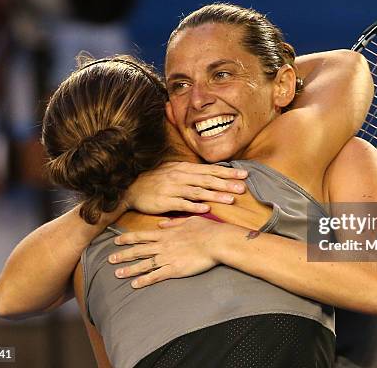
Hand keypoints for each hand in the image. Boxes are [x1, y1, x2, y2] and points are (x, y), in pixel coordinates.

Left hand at [108, 216, 230, 286]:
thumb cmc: (207, 230)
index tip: (116, 240)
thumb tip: (162, 224)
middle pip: (138, 250)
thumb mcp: (189, 220)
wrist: (216, 241)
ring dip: (129, 269)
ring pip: (144, 264)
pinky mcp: (174, 269)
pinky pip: (156, 276)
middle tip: (109, 259)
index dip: (128, 238)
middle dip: (123, 255)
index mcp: (166, 233)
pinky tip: (135, 284)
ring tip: (117, 273)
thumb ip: (174, 222)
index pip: (142, 235)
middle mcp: (163, 245)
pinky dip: (144, 280)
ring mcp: (167, 258)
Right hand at [123, 162, 247, 213]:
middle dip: (226, 183)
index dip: (227, 172)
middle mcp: (180, 176)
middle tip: (243, 187)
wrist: (132, 189)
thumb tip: (212, 174)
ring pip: (197, 191)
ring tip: (230, 199)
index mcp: (184, 168)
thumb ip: (192, 173)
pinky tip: (207, 208)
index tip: (244, 174)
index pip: (210, 169)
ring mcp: (172, 188)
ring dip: (215, 195)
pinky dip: (194, 205)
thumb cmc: (156, 181)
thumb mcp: (174, 171)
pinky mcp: (165, 201)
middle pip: (207, 179)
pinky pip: (182, 204)